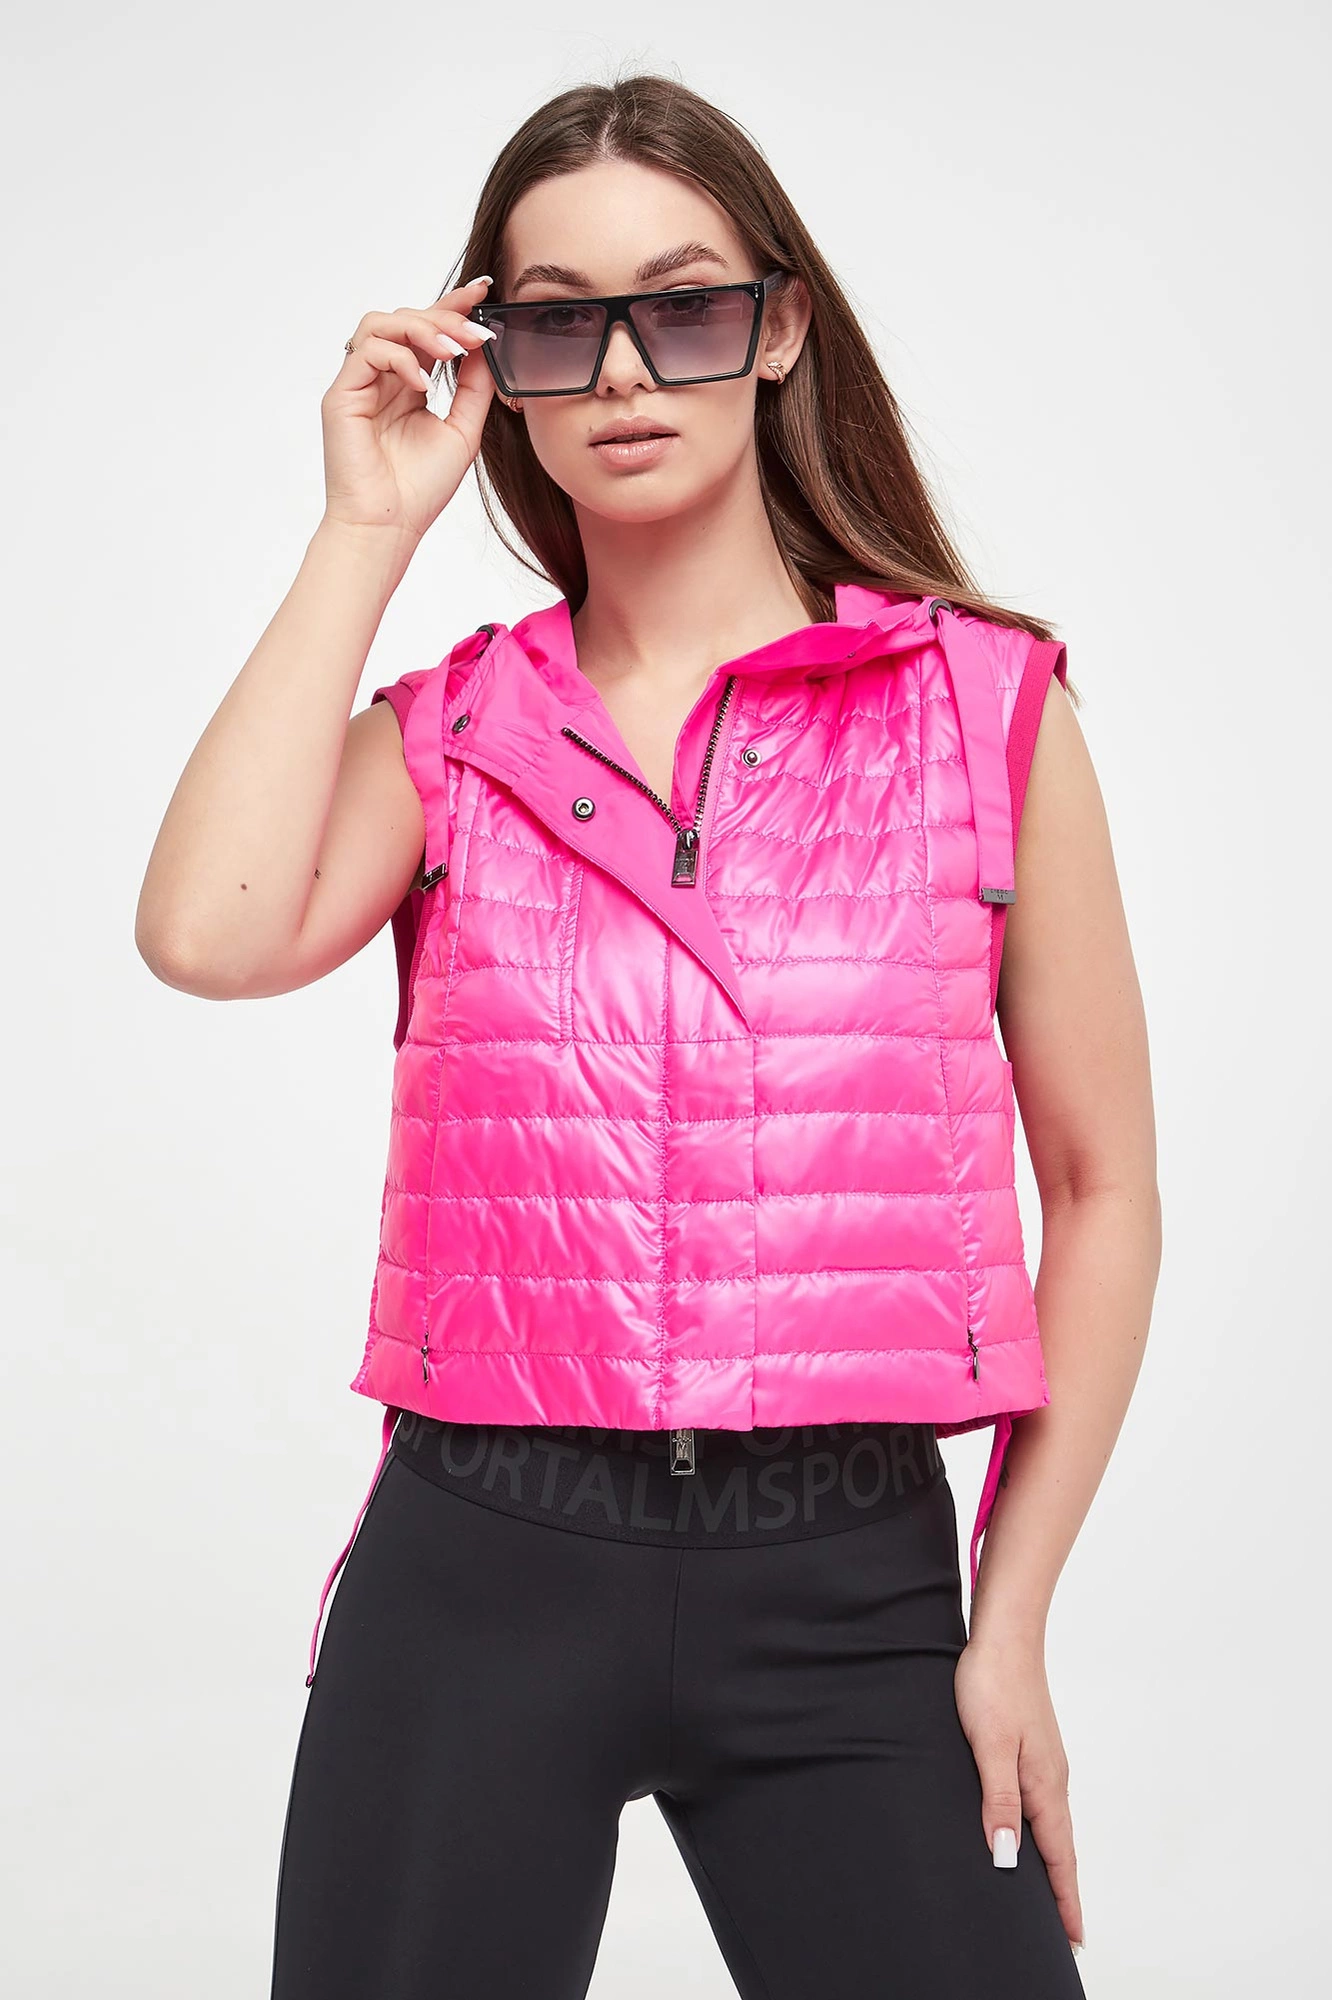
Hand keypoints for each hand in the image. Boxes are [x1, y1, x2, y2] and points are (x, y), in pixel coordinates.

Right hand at [320, 275, 498, 542]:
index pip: (428, 331)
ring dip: (422, 329)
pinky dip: (400, 358)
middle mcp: (382, 378)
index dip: (453, 305)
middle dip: (445, 317)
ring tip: (453, 351)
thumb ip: (475, 388)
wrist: (389, 526)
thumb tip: (487, 347)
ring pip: (381, 324)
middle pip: (406, 318)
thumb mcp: (463, 430)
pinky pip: (367, 352)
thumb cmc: (419, 489)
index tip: (484, 292)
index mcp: (409, 383)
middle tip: (477, 332)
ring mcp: (359, 383)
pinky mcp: (341, 395)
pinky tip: (424, 385)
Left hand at [953, 1632, 1084, 1949]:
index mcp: (1045, 1785)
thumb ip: (998, 1801)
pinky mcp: (1033, 1748)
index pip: (1058, 1857)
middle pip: (1061, 1848)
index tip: (1073, 1940)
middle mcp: (1052, 1779)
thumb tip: (1006, 1858)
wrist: (1003, 1635)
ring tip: (1051, 1895)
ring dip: (1054, 1862)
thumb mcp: (989, 1747)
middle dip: (1063, 1891)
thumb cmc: (993, 1684)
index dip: (1064, 1900)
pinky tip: (1029, 1833)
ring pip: (1052, 1826)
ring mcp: (1045, 1763)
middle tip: (1066, 1933)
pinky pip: (1042, 1804)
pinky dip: (1042, 1832)